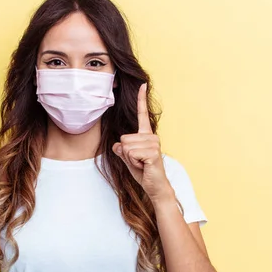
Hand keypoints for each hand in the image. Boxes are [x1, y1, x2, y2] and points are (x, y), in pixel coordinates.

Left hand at [112, 83, 173, 202]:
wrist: (155, 187)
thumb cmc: (144, 172)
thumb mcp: (128, 160)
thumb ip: (121, 151)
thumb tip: (116, 145)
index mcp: (146, 135)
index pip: (142, 114)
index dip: (141, 99)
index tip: (142, 84)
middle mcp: (151, 136)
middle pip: (123, 138)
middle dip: (125, 153)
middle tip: (137, 161)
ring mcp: (153, 144)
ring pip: (126, 146)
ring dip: (129, 158)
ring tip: (141, 164)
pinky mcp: (152, 153)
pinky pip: (131, 153)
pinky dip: (133, 162)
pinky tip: (144, 166)